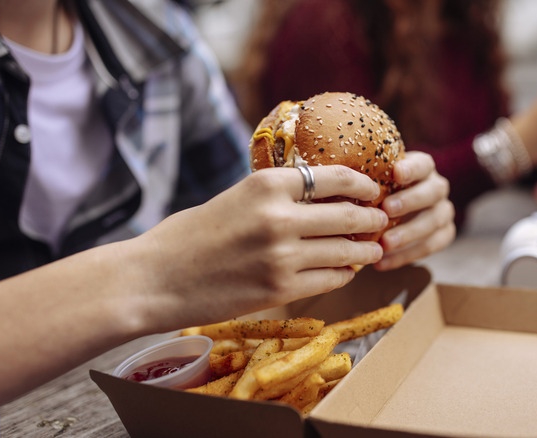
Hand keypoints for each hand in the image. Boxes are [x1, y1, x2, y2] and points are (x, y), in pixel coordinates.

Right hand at [130, 165, 389, 327]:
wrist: (155, 279)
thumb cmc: (189, 236)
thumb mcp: (234, 197)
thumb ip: (276, 195)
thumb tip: (322, 194)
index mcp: (265, 184)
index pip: (335, 177)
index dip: (362, 184)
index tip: (372, 190)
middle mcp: (279, 217)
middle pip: (348, 215)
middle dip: (373, 219)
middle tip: (381, 221)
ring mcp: (282, 256)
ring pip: (346, 251)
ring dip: (365, 250)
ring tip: (372, 249)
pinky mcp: (280, 290)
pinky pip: (331, 279)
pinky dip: (345, 273)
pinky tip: (346, 270)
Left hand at [375, 151, 454, 269]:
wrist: (391, 214)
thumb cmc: (376, 192)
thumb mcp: (373, 182)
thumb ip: (366, 180)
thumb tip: (339, 178)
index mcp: (423, 168)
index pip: (423, 164)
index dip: (412, 168)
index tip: (396, 173)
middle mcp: (437, 188)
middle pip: (432, 192)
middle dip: (409, 201)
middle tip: (386, 210)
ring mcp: (443, 211)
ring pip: (434, 222)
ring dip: (408, 234)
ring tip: (384, 244)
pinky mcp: (444, 234)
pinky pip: (431, 246)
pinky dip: (406, 256)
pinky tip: (382, 263)